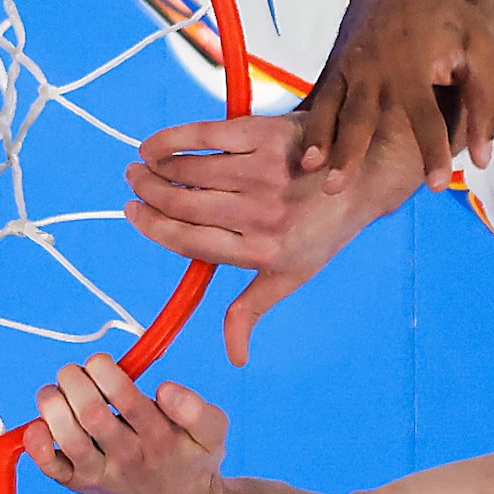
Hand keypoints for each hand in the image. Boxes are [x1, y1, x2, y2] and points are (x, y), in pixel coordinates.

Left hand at [24, 353, 229, 493]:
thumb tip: (165, 389)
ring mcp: (101, 473)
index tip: (100, 361)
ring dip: (52, 407)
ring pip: (68, 439)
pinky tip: (36, 426)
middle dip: (75, 381)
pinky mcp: (81, 483)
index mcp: (159, 437)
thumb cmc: (190, 457)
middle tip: (74, 371)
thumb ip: (196, 408)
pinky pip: (53, 470)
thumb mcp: (213, 432)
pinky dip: (37, 448)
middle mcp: (127, 456)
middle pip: (92, 415)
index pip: (127, 400)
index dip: (105, 372)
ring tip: (55, 390)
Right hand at [125, 112, 419, 363]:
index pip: (187, 241)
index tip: (132, 213)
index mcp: (259, 252)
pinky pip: (208, 135)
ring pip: (191, 170)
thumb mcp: (290, 275)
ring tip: (142, 164)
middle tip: (133, 182)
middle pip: (183, 203)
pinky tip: (155, 143)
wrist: (361, 176)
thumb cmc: (320, 230)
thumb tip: (235, 358)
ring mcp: (264, 173)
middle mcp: (260, 214)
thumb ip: (251, 309)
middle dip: (149, 192)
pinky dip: (174, 138)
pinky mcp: (269, 135)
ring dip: (157, 166)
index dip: (152, 226)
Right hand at [299, 0, 493, 190]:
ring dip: (319, 139)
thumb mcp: (480, 50)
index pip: (425, 116)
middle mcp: (375, 68)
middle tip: (338, 188)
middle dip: (349, 152)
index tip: (438, 184)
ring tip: (308, 167)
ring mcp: (349, 66)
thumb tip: (484, 159)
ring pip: (331, 108)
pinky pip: (318, 97)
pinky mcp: (334, 66)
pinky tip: (298, 150)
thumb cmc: (449, 18)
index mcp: (413, 65)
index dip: (433, 150)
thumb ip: (485, 105)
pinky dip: (308, 123)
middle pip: (362, 116)